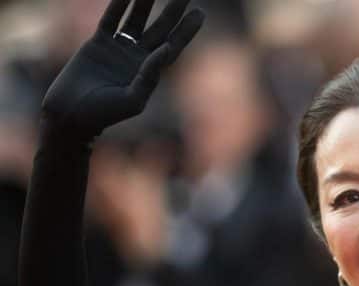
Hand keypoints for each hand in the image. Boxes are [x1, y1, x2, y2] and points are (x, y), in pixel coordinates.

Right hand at [41, 0, 203, 138]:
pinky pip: (110, 20)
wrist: (71, 114)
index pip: (173, 46)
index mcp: (150, 73)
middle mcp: (137, 59)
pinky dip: (118, 6)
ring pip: (136, 20)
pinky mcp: (98, 44)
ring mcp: (118, 50)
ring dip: (145, 2)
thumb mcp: (133, 99)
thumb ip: (150, 75)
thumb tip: (167, 48)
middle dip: (173, 11)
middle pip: (160, 29)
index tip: (200, 13)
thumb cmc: (104, 113)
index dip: (186, 30)